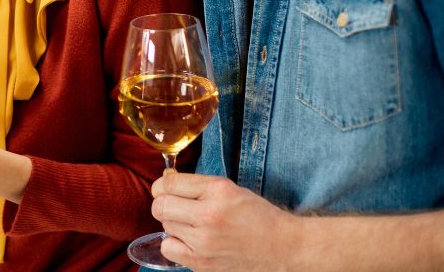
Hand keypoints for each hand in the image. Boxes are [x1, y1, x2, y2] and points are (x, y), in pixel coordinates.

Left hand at [151, 173, 301, 271]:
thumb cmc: (258, 216)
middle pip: (160, 205)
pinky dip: (174, 243)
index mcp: (218, 190)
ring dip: (173, 223)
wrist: (283, 249)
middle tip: (177, 206)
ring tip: (192, 224)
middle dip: (164, 202)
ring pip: (164, 225)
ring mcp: (204, 242)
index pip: (169, 182)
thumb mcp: (230, 189)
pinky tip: (190, 241)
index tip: (168, 188)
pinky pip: (168, 248)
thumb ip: (197, 185)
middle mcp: (209, 215)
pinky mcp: (202, 263)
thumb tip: (165, 180)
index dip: (164, 184)